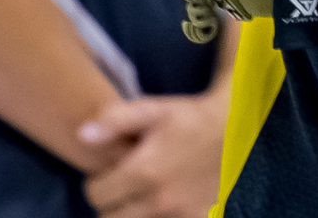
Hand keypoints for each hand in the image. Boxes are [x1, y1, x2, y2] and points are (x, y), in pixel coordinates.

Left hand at [79, 93, 225, 217]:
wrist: (235, 128)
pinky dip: (156, 217)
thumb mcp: (153, 109)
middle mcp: (158, 199)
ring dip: (130, 212)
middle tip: (122, 185)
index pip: (96, 195)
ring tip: (141, 192)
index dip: (96, 183)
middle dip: (110, 202)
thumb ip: (115, 120)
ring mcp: (178, 213)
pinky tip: (162, 201)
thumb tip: (82, 134)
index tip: (109, 172)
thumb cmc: (189, 117)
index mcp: (143, 172)